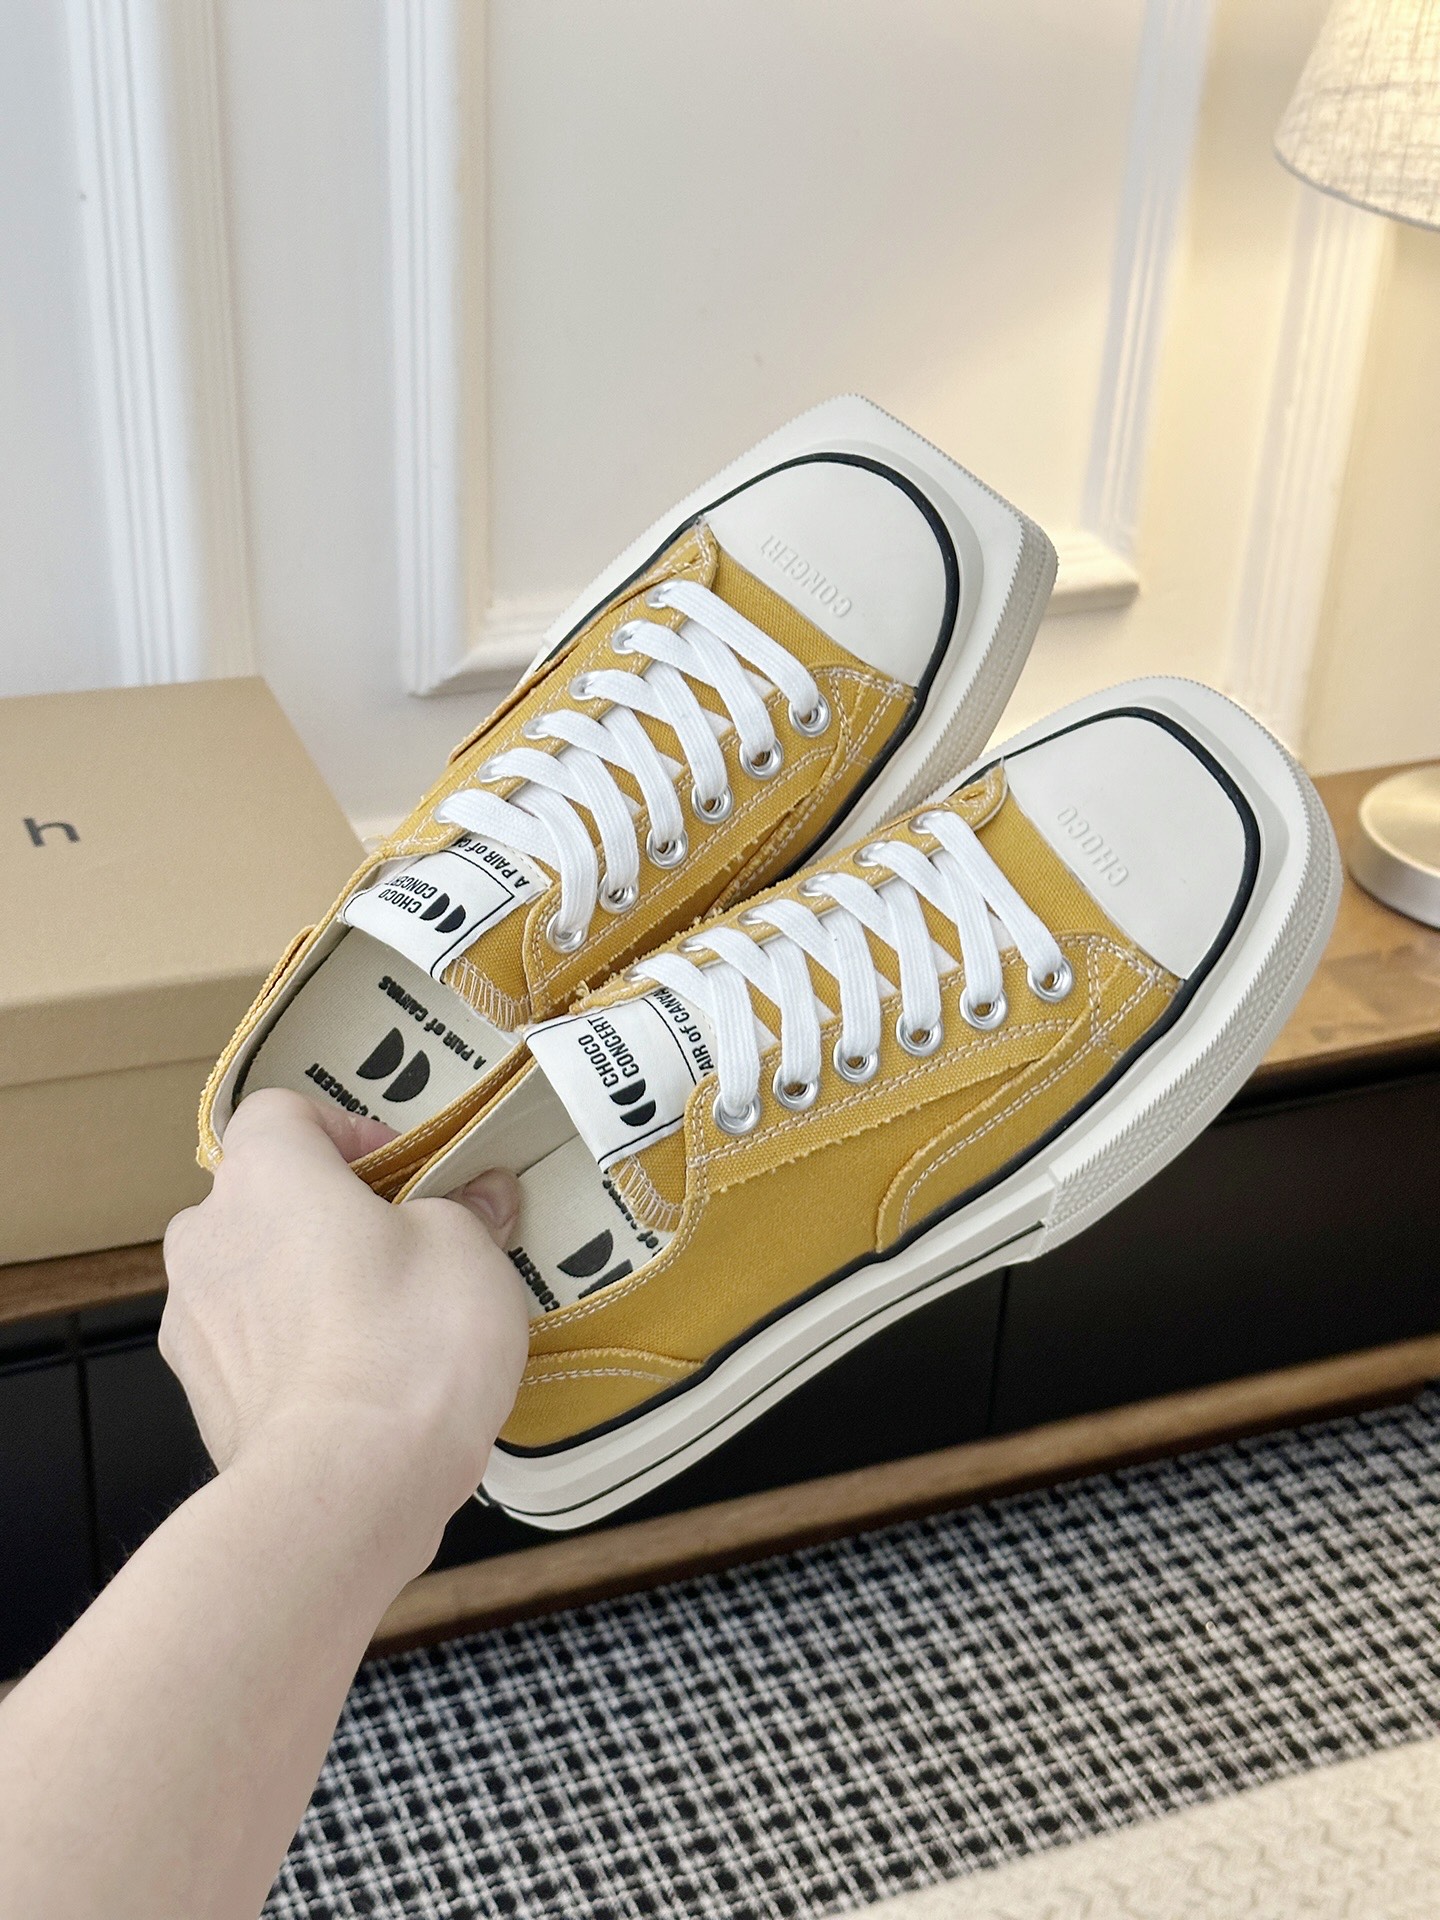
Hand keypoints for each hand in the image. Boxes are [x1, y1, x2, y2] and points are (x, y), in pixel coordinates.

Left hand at [161, 1089, 529, 1583]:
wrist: (347, 1486)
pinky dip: (296, 1353)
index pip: (287, 1113)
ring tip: (388, 1328)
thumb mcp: (469, 1250)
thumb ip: (465, 1209)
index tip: (408, 1174)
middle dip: (331, 1215)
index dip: (350, 1133)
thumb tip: (480, 1198)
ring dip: (309, 1286)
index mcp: (265, 1171)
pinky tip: (360, 1386)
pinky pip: (252, 1348)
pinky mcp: (202, 1395)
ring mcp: (191, 1320)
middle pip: (267, 1197)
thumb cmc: (407, 1344)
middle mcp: (207, 1234)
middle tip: (408, 1250)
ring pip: (256, 1275)